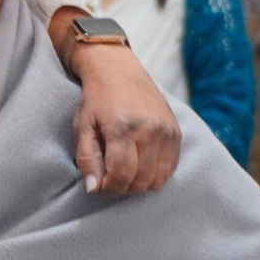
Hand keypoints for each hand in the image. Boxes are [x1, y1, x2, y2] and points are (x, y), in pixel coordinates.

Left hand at [65, 37, 181, 195]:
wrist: (118, 70)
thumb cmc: (96, 100)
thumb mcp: (83, 126)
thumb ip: (87, 158)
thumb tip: (93, 189)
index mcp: (122, 129)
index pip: (121, 175)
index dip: (110, 189)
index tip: (100, 188)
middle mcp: (149, 131)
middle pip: (141, 180)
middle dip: (123, 188)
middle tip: (110, 180)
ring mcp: (166, 131)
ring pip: (158, 179)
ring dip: (140, 184)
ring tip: (124, 173)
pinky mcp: (176, 132)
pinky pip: (170, 168)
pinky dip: (156, 174)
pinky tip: (140, 165)